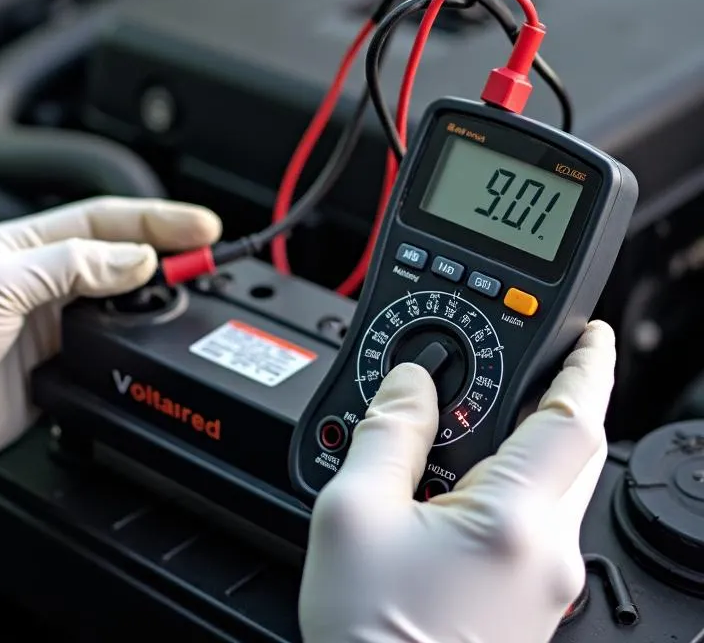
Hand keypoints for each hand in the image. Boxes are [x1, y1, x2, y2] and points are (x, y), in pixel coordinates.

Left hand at [0, 197, 220, 508]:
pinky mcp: (56, 367)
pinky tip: (155, 343)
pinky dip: (138, 344)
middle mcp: (43, 280)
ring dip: (158, 296)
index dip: (158, 219)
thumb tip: (135, 259)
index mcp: (27, 243)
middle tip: (211, 256)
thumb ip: (71, 265)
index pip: (107, 220)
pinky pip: (110, 349)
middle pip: (122, 256)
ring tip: (193, 293)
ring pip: (122, 303)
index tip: (201, 225)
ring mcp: (51, 325)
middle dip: (170, 252)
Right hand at [299, 321, 615, 642]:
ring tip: (465, 424)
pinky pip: (528, 526)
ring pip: (550, 491)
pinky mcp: (526, 609)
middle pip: (571, 455)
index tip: (593, 334)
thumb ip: (387, 432)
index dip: (587, 367)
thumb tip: (410, 385)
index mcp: (514, 524)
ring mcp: (543, 589)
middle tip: (525, 365)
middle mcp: (547, 558)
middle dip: (555, 400)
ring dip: (523, 443)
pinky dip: (505, 486)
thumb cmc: (371, 637)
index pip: (576, 422)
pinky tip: (452, 489)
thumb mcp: (353, 513)